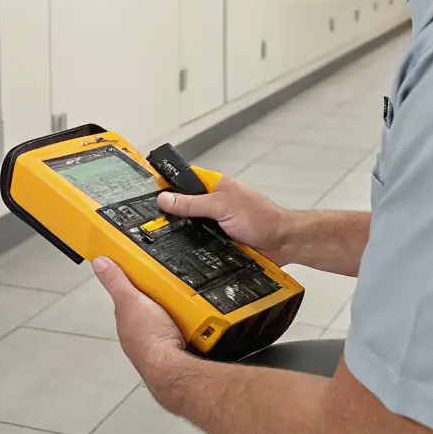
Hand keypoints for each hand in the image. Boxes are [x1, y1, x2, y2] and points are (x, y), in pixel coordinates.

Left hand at [93, 257, 190, 406]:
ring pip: (167, 316)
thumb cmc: (149, 339)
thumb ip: (115, 281)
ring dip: (176, 308)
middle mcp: (139, 331)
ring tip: (185, 298)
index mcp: (126, 320)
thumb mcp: (130, 300)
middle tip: (172, 284)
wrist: (173, 367)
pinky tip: (192, 316)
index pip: (128, 294)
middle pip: (150, 304)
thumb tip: (99, 262)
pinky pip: (182, 327)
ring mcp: (158, 339)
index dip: (136, 282)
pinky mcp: (176, 345)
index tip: (145, 270)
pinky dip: (187, 321)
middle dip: (161, 295)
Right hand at [157, 176, 294, 264]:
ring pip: (192, 227)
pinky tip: (186, 253)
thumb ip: (193, 203)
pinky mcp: (221, 241)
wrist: (283, 243)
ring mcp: (218, 223)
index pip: (185, 180)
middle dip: (174, 214)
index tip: (149, 192)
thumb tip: (165, 198)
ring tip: (167, 239)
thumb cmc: (262, 218)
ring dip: (186, 234)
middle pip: (186, 206)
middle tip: (154, 222)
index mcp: (216, 186)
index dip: (168, 185)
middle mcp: (216, 203)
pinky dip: (196, 247)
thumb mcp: (222, 207)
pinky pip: (202, 243)